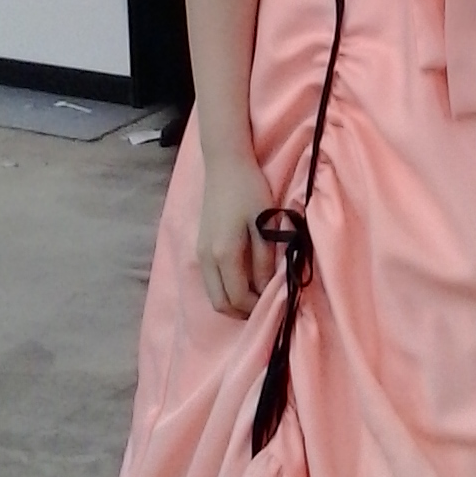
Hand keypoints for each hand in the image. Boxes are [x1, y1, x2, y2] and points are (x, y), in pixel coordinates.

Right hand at [197, 149, 278, 315]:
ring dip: (233, 301)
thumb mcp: (264, 224)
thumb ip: (264, 260)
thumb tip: (266, 289)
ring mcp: (200, 253)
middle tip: (265, 304)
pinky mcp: (200, 246)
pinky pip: (211, 281)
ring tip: (256, 293)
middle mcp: (207, 258)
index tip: (275, 302)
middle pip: (220, 303)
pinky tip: (244, 279)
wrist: (225, 166)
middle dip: (242, 311)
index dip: (256, 306)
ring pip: (213, 294)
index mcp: (224, 254)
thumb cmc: (250, 190)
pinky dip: (225, 289)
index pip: (237, 297)